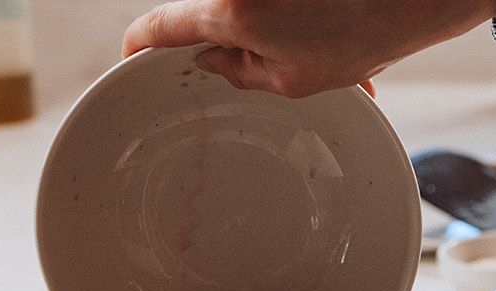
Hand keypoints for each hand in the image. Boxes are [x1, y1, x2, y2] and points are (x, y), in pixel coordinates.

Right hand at [122, 0, 495, 97]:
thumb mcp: (295, 79)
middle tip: (270, 65)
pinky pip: (266, 3)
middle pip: (206, 13)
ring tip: (321, 47)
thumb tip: (208, 62)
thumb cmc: (362, 34)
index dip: (140, 46)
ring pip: (243, 9)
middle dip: (231, 43)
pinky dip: (291, 18)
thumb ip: (239, 72)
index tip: (133, 58)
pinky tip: (328, 33)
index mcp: (229, 12)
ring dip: (273, 33)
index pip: (159, 26)